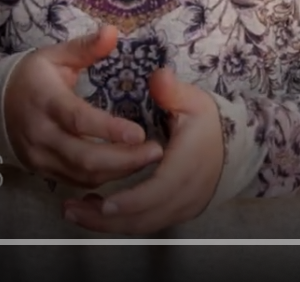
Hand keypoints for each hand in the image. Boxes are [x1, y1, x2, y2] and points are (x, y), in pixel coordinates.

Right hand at [2, 26, 164, 189]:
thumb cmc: (33, 77)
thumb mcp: (55, 56)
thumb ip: (85, 48)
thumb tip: (113, 32)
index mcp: (45, 100)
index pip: (78, 120)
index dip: (108, 130)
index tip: (139, 133)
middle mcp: (41, 133)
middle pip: (83, 157)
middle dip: (123, 159)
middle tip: (156, 152)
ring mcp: (40, 156)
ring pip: (83, 175)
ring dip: (118, 171)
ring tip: (147, 160)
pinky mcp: (42, 171)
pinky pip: (76, 181)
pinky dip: (103, 178)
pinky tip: (125, 168)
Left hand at [62, 67, 224, 234]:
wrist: (229, 147)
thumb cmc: (205, 122)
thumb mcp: (192, 101)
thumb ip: (172, 91)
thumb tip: (159, 75)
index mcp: (189, 166)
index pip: (158, 190)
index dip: (131, 200)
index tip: (102, 203)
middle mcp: (187, 194)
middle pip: (145, 217)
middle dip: (107, 219)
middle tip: (70, 210)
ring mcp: (183, 209)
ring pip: (142, 225)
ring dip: (107, 224)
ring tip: (73, 212)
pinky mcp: (176, 215)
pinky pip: (145, 224)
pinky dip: (120, 223)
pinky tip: (95, 211)